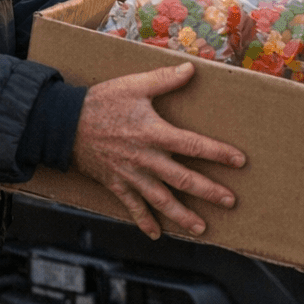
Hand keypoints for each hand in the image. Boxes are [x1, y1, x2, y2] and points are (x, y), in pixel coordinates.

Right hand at [72, 61, 245, 239]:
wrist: (63, 124)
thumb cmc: (101, 102)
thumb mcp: (133, 85)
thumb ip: (164, 80)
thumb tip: (192, 69)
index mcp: (154, 133)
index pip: (193, 145)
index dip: (218, 153)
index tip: (239, 161)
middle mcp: (145, 158)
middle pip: (182, 179)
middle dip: (208, 192)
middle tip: (229, 202)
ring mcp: (130, 175)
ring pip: (161, 200)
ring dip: (182, 215)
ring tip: (201, 229)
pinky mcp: (116, 184)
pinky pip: (132, 207)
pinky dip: (144, 221)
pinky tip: (157, 234)